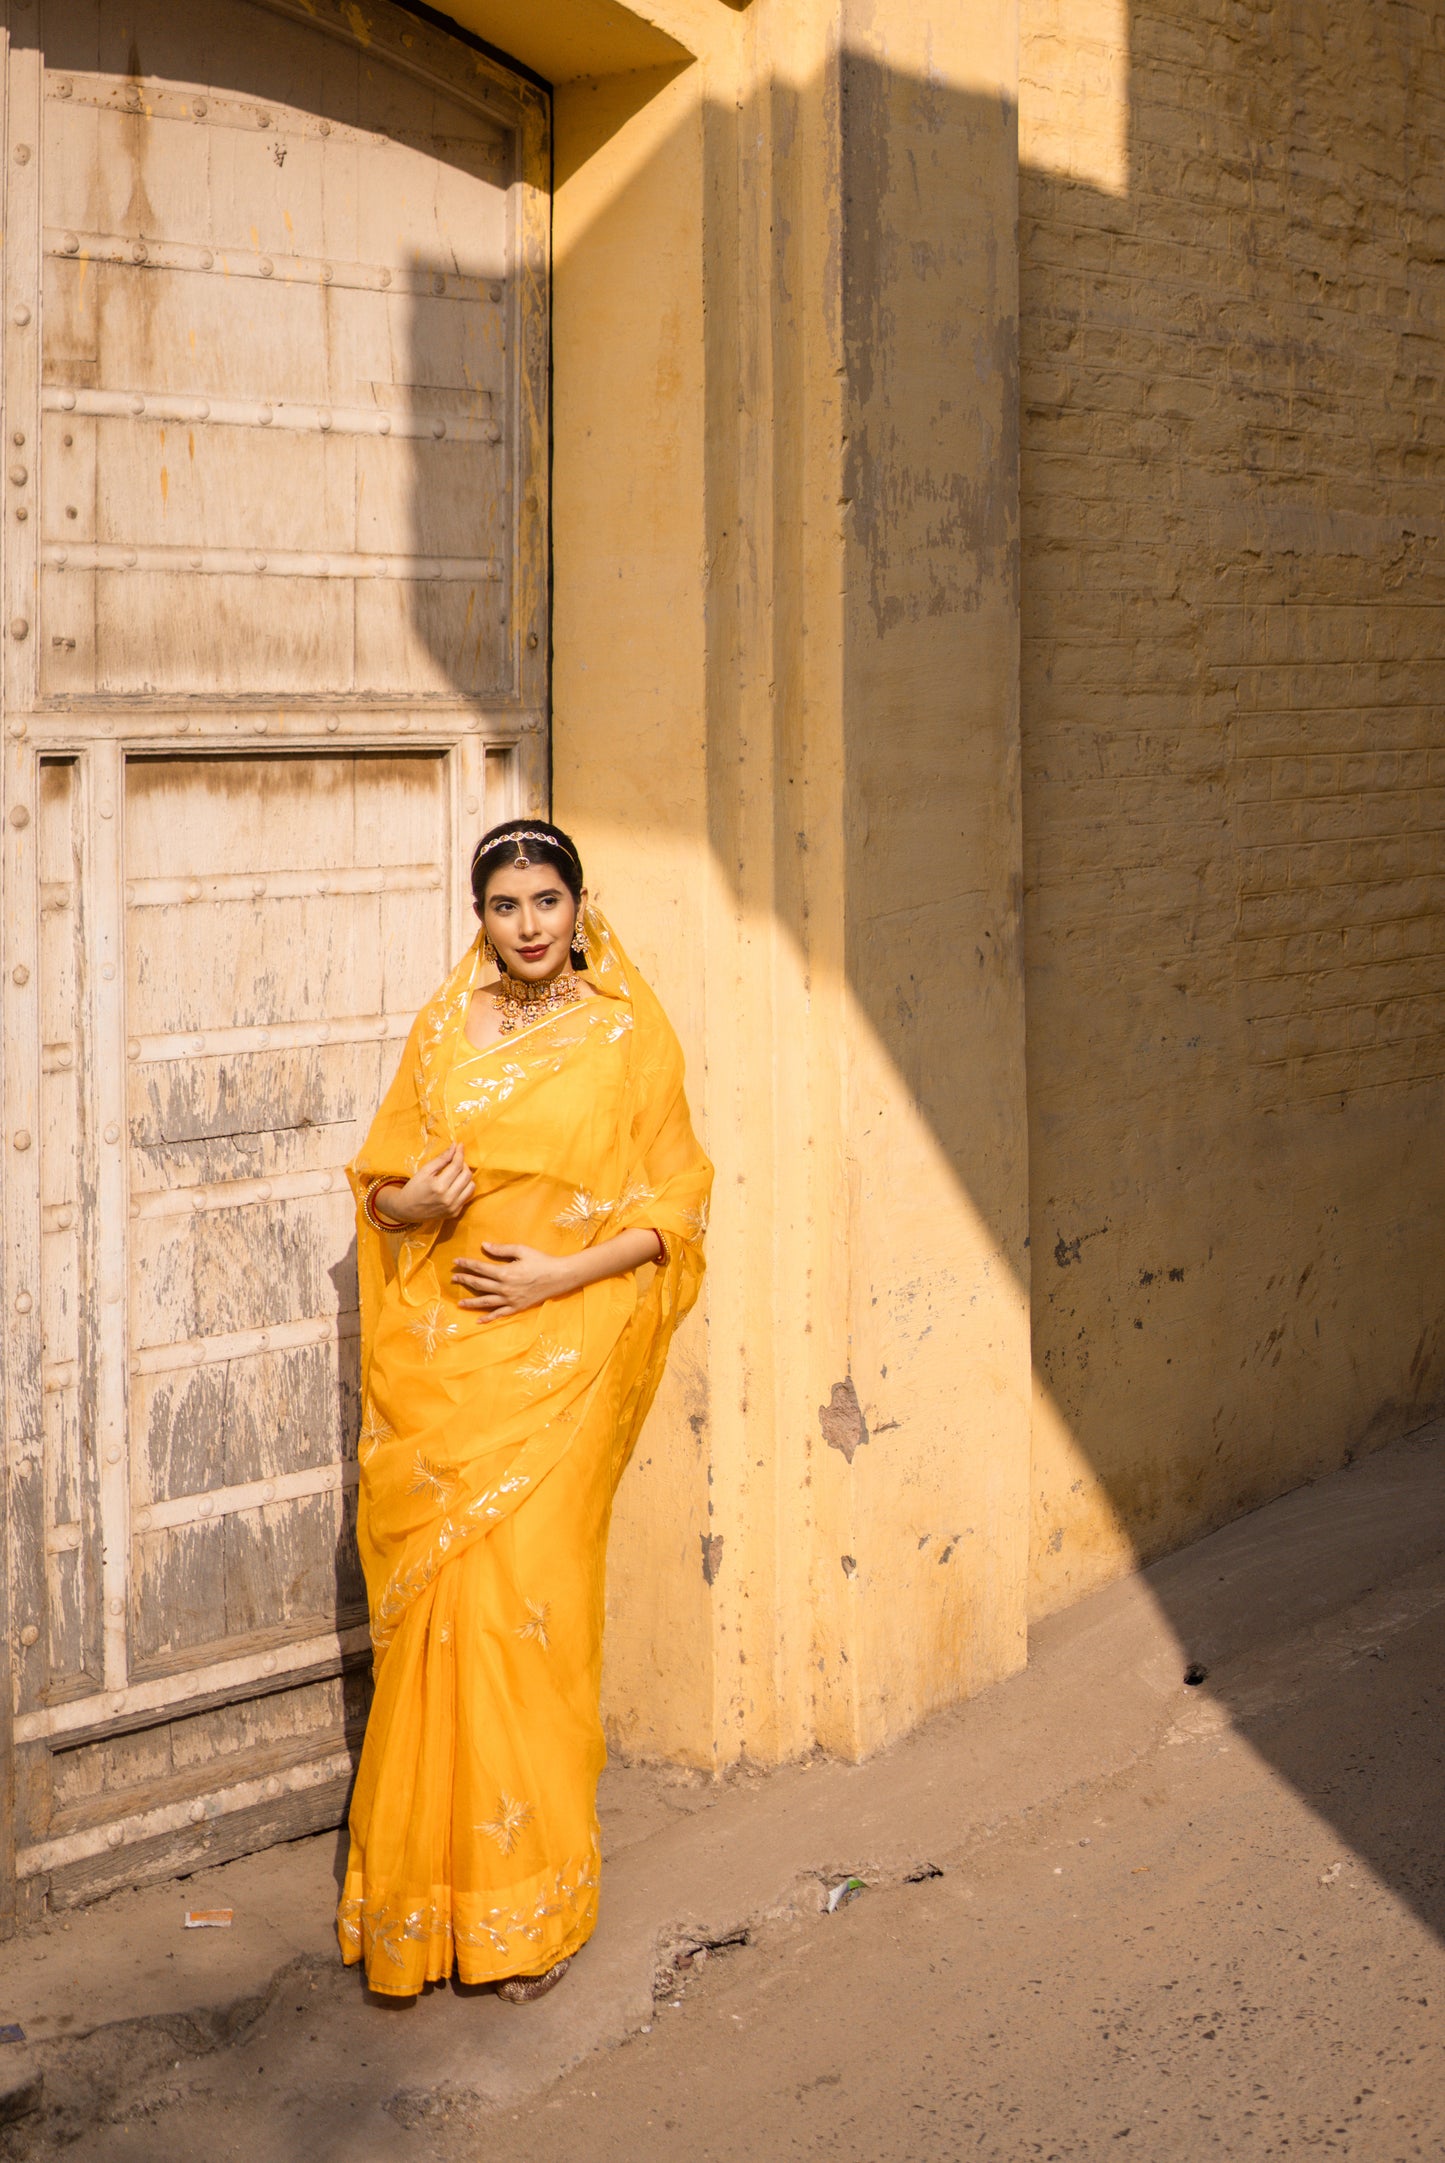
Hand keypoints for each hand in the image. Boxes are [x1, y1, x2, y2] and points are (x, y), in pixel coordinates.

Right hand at [383, 1144, 475, 1225]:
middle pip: (467, 1175)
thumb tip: (455, 1146)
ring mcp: (453, 1207)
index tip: (460, 1145)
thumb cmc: (414, 1188)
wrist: (407, 1210)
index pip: (457, 1165)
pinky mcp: (455, 1213)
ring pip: (471, 1186)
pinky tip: (454, 1185)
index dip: (460, 1153)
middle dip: (463, 1164)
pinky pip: (467, 1196)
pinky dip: (463, 1187)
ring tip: (456, 1173)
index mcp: (439, 1186)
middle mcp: (448, 1198)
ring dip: (466, 1176)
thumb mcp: (424, 1171)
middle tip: (456, 1161)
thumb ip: (441, 1158)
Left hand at [452, 1243, 575, 1317]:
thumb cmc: (541, 1261)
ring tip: (460, 1303)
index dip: (467, 1264)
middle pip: (480, 1284)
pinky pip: (500, 1314)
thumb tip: (484, 1246)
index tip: (456, 1261)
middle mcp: (504, 1288)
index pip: (480, 1268)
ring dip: (471, 1302)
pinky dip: (489, 1318)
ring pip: (486, 1301)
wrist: (559, 1277)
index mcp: (505, 1273)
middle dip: (465, 1280)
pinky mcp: (517, 1307)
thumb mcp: (522, 1250)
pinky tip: (479, 1320)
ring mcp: (510, 1300)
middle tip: (454, 1278)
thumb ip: (502, 1249)